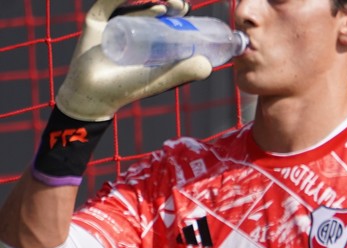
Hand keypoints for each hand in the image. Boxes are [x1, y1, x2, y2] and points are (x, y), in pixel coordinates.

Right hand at [56, 0, 212, 120]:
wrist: (93, 95)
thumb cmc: (128, 88)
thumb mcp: (159, 79)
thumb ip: (183, 73)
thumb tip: (208, 66)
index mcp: (149, 36)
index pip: (166, 17)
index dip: (177, 9)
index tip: (186, 9)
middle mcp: (132, 26)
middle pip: (151, 5)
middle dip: (168, 2)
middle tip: (180, 6)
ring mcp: (114, 21)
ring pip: (133, 1)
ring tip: (168, 5)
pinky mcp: (96, 20)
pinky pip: (108, 2)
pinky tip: (141, 0)